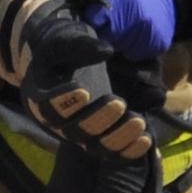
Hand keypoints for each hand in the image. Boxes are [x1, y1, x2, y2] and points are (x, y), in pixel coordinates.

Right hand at [18, 1, 154, 160]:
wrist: (73, 59)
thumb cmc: (66, 48)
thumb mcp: (67, 39)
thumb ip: (80, 44)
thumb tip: (106, 51)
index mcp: (44, 96)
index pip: (49, 107)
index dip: (65, 102)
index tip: (84, 90)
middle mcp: (61, 121)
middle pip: (75, 131)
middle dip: (99, 119)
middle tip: (119, 102)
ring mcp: (82, 132)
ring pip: (96, 146)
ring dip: (118, 137)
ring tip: (139, 121)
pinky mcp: (102, 137)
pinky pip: (115, 153)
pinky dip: (130, 150)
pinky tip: (147, 138)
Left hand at [62, 0, 178, 63]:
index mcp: (125, 0)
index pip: (97, 20)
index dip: (91, 21)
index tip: (92, 18)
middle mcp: (138, 19)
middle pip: (107, 38)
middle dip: (103, 33)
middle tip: (106, 24)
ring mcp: (149, 35)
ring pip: (120, 49)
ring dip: (117, 42)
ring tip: (121, 29)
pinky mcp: (158, 45)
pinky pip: (134, 54)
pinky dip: (130, 48)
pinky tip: (133, 36)